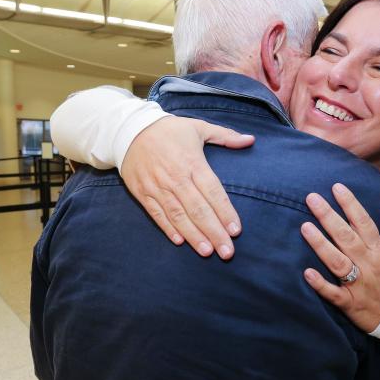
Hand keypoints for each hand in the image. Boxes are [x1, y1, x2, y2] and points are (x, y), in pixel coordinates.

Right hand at [120, 116, 254, 258]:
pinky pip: (157, 214)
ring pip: (178, 216)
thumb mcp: (198, 127)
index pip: (213, 191)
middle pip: (198, 209)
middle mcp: (175, 177)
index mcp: (192, 162)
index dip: (225, 212)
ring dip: (194, 236)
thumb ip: (226, 136)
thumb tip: (251, 140)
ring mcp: (157, 187)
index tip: (236, 230)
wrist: (129, 129)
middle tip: (227, 252)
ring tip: (207, 252)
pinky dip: (168, 229)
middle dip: (214, 232)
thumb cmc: (169, 130)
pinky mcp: (143, 193)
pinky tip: (180, 242)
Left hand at [300, 183, 379, 332]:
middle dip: (328, 216)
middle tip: (311, 198)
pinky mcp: (350, 302)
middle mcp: (368, 264)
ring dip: (320, 244)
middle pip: (345, 237)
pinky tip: (307, 272)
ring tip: (305, 227)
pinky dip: (320, 284)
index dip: (350, 204)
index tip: (336, 187)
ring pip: (337, 261)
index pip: (363, 222)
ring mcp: (358, 284)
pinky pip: (333, 293)